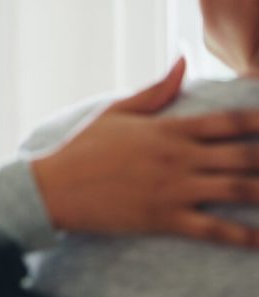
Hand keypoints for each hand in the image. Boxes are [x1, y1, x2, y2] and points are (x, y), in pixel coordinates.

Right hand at [31, 57, 258, 247]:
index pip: (227, 122)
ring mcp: (173, 188)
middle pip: (243, 156)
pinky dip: (243, 237)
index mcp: (167, 129)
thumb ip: (157, 89)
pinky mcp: (164, 218)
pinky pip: (213, 229)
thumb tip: (184, 59)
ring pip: (236, 190)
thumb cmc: (85, 146)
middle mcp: (177, 157)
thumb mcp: (117, 111)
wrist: (57, 186)